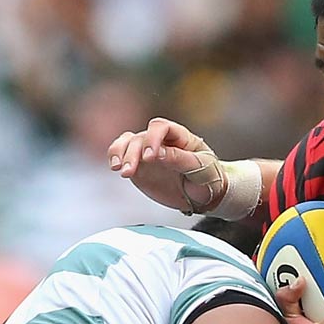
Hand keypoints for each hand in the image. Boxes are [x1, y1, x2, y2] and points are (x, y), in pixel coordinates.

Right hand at [108, 117, 223, 212]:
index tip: (150, 157)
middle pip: (141, 137)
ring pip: (127, 143)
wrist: (204, 196)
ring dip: (120, 154)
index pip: (161, 127)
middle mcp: (162, 141)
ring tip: (120, 170)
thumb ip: (180, 159)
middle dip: (133, 153)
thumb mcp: (200, 169)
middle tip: (130, 171)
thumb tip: (159, 153)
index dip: (153, 138)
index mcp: (181, 137)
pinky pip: (121, 155)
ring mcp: (148, 152)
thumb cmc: (208, 178)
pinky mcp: (139, 166)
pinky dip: (115, 158)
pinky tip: (115, 168)